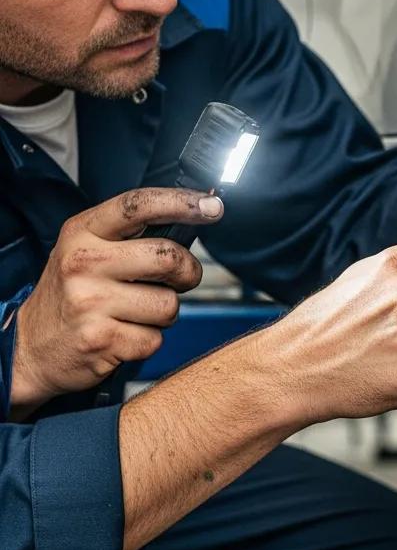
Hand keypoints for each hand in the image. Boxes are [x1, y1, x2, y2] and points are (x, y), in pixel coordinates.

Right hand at [11, 188, 222, 416]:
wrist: (31, 347)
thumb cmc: (73, 294)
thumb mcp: (88, 250)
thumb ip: (131, 235)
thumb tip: (196, 215)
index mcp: (83, 232)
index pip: (138, 206)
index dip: (182, 202)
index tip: (212, 205)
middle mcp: (84, 262)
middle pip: (169, 257)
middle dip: (188, 272)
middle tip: (179, 280)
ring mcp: (90, 302)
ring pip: (169, 304)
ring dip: (164, 313)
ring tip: (135, 312)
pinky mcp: (101, 340)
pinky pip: (155, 339)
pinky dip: (148, 340)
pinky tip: (123, 334)